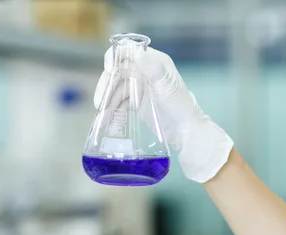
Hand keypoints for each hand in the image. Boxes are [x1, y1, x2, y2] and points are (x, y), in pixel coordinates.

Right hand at [94, 46, 233, 182]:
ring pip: (117, 88)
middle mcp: (145, 71)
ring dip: (108, 99)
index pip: (129, 52)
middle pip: (118, 72)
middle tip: (100, 102)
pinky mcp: (137, 101)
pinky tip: (107, 118)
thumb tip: (137, 52)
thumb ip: (152, 69)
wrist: (186, 131)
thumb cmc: (180, 106)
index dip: (114, 58)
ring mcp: (140, 86)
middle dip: (107, 86)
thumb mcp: (166, 87)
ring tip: (102, 114)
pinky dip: (113, 108)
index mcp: (154, 62)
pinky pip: (120, 101)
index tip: (109, 70)